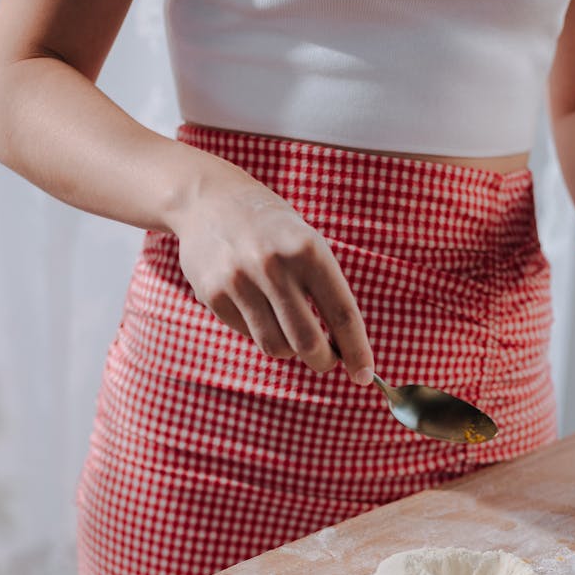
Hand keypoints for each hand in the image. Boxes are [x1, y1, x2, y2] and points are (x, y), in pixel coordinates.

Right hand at [171, 153, 374, 384]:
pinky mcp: (214, 294)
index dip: (357, 351)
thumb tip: (343, 347)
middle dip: (322, 360)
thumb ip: (325, 289)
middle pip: (308, 342)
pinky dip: (261, 333)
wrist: (209, 199)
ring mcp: (240, 281)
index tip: (365, 375)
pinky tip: (258, 309)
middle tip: (326, 359)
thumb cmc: (271, 227)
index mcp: (308, 250)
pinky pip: (248, 335)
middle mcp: (274, 266)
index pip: (342, 314)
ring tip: (290, 330)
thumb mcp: (307, 242)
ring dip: (290, 349)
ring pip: (276, 346)